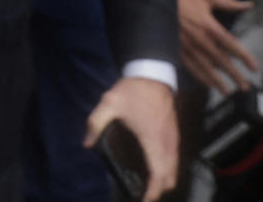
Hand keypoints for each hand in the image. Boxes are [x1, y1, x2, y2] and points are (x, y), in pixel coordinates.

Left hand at [84, 77, 178, 201]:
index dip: (152, 192)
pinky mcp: (174, 135)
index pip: (158, 174)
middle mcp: (167, 143)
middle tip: (141, 195)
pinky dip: (166, 170)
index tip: (142, 200)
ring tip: (145, 187)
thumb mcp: (109, 102)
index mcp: (153, 139)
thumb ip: (96, 123)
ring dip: (163, 181)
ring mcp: (173, 139)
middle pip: (170, 178)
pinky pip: (174, 160)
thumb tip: (87, 143)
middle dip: (158, 190)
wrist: (153, 73)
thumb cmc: (133, 90)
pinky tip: (152, 170)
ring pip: (174, 170)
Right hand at [177, 0, 257, 92]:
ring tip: (229, 91)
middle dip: (234, 75)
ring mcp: (188, 48)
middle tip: (245, 86)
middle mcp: (200, 40)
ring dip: (218, 81)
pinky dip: (201, 78)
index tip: (254, 68)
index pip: (231, 45)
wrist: (156, 3)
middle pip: (221, 61)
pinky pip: (192, 68)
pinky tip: (209, 84)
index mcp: (209, 26)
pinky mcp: (178, 51)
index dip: (244, 57)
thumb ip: (229, 2)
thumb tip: (249, 5)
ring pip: (206, 69)